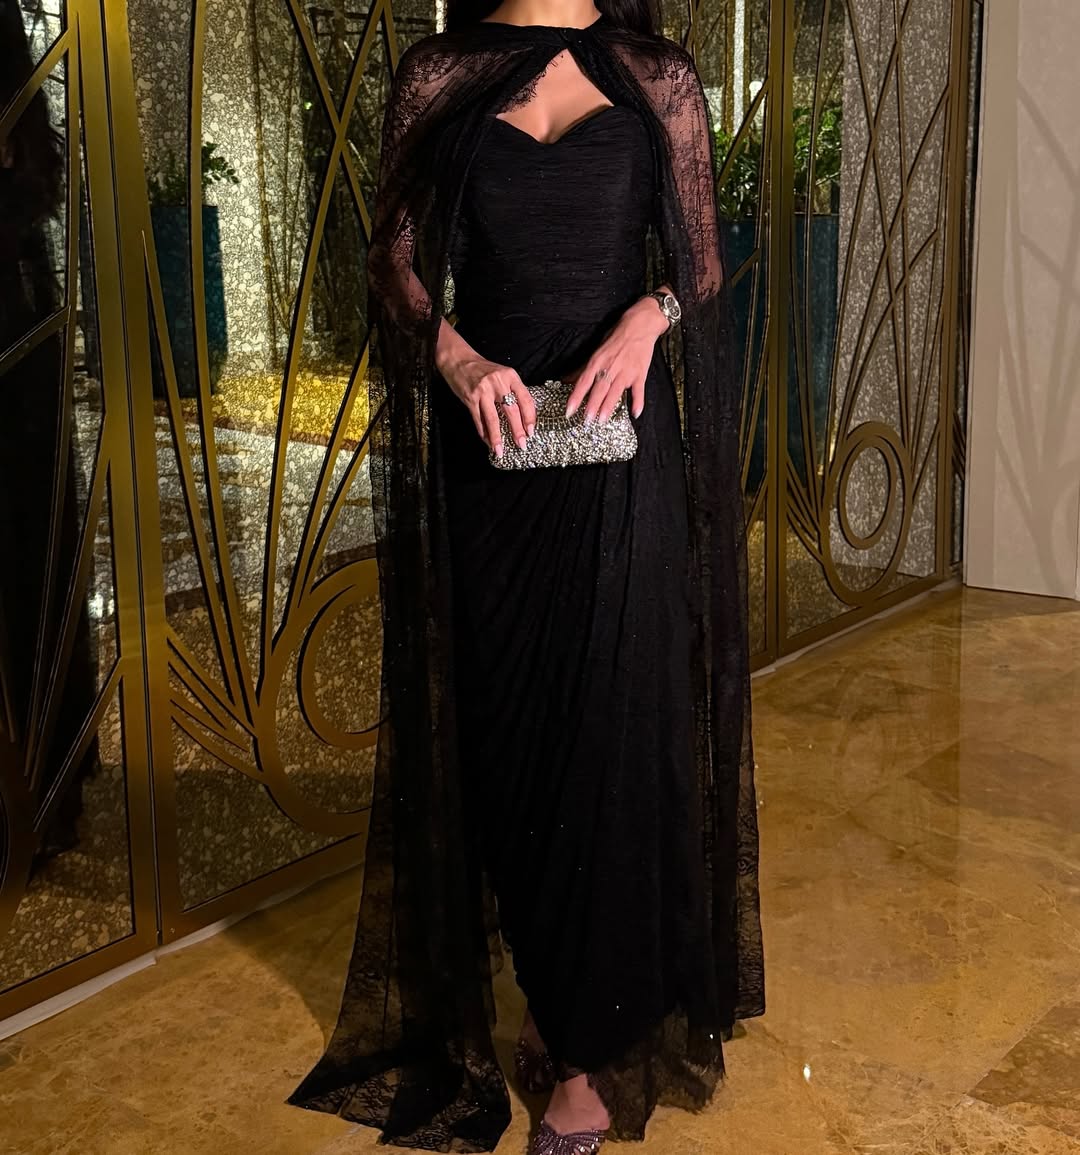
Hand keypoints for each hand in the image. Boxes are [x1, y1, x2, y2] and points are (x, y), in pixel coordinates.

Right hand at [437, 348, 535, 458]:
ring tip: (500, 451)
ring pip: (493, 419)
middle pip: (511, 411)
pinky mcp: (470, 398)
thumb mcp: (502, 375)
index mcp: (510, 376)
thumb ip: (512, 391)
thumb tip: (522, 418)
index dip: (530, 417)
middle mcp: (498, 382)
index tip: (532, 431)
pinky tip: (487, 442)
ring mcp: (483, 390)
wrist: (459, 360)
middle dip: (517, 431)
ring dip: (497, 437)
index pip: (525, 399)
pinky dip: (483, 432)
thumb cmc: (483, 369)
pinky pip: (478, 419)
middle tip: (522, 445)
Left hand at [564, 295, 669, 423]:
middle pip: (599, 389)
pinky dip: (638, 402)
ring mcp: (626, 371)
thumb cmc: (616, 337)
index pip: (583, 382)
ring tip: (602, 421)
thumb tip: (568, 380)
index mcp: (597, 361)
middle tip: (586, 421)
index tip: (569, 411)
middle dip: (592, 406)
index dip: (575, 397)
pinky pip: (638, 390)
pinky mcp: (640, 373)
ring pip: (615, 392)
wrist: (640, 325)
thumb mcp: (597, 350)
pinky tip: (635, 413)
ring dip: (608, 407)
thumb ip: (584, 369)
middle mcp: (610, 367)